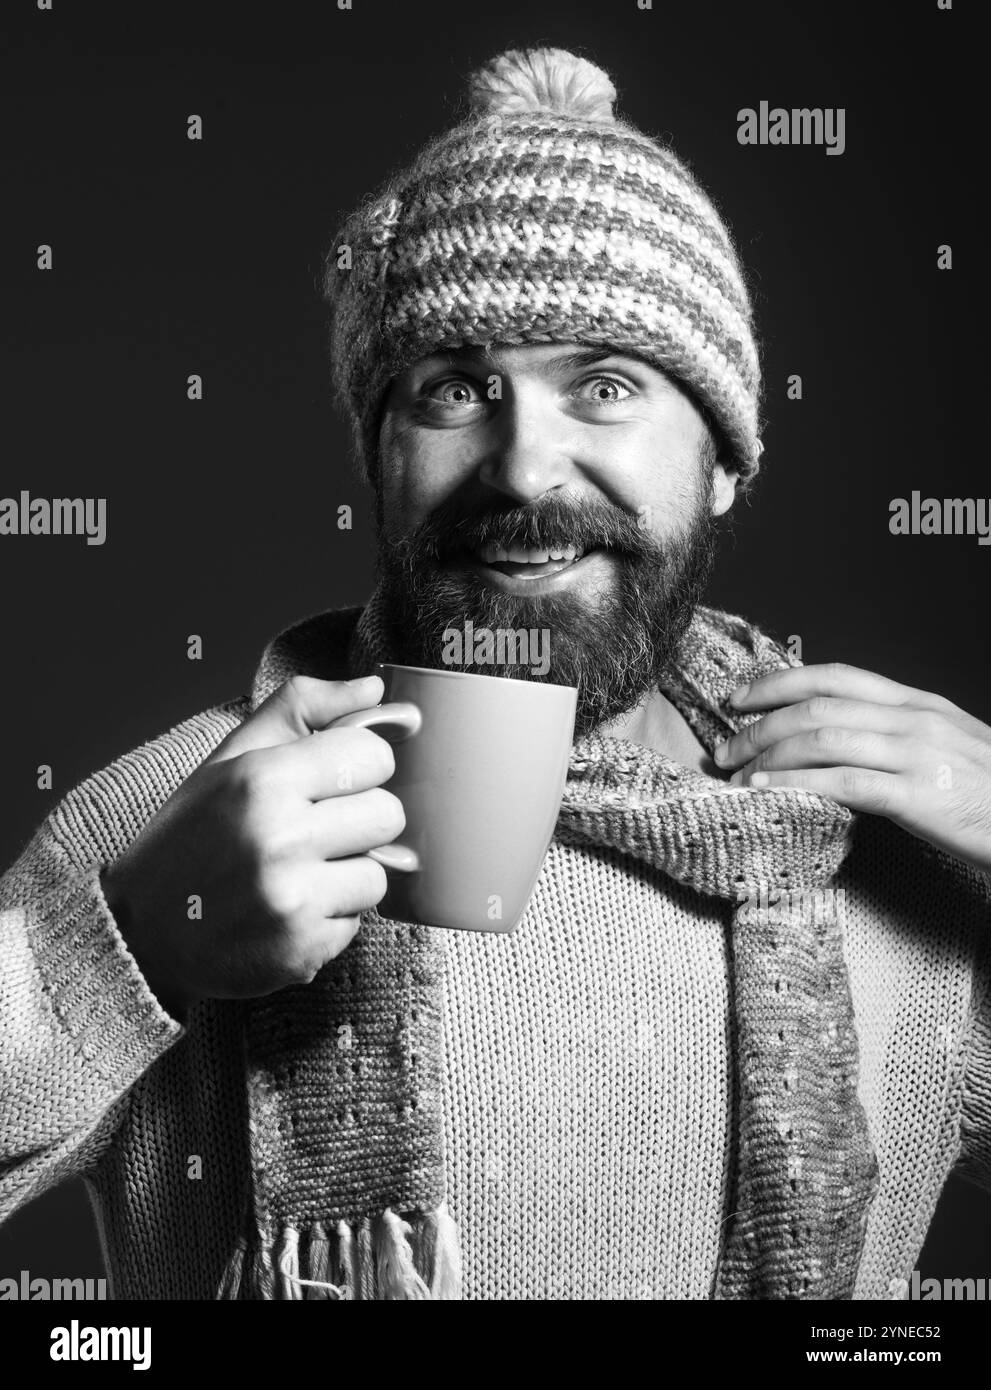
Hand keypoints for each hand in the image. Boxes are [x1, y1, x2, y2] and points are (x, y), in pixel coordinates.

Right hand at [100, 674, 403, 1017]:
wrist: (140, 931)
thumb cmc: (193, 835)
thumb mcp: (232, 757)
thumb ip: (305, 708)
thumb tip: (377, 689)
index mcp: (263, 779)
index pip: (374, 756)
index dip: (360, 766)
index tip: (334, 779)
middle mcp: (279, 839)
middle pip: (389, 814)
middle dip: (361, 821)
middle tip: (317, 830)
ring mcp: (292, 901)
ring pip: (380, 874)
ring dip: (350, 874)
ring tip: (300, 874)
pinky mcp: (302, 951)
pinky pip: (358, 924)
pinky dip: (331, 919)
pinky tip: (288, 912)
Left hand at [712, 662, 990, 874]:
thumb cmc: (987, 794)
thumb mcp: (943, 746)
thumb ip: (893, 735)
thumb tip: (833, 739)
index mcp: (917, 703)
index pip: (836, 675)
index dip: (779, 681)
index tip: (739, 697)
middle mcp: (913, 719)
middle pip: (818, 705)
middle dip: (760, 723)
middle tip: (723, 747)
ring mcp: (917, 754)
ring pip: (822, 738)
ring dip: (766, 755)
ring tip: (734, 774)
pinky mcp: (918, 795)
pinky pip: (841, 783)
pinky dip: (793, 784)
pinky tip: (763, 793)